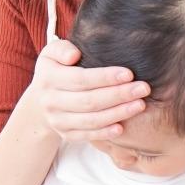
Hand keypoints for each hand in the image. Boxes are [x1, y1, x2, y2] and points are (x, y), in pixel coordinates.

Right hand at [29, 38, 149, 141]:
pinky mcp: (65, 134)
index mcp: (49, 78)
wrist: (40, 100)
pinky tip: (122, 127)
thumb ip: (62, 48)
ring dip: (118, 113)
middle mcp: (50, 102)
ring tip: (140, 105)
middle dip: (119, 95)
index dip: (106, 77)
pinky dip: (105, 133)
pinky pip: (87, 135)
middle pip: (89, 101)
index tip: (129, 74)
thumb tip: (74, 55)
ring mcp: (57, 121)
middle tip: (144, 88)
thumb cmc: (56, 70)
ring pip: (91, 120)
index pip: (81, 79)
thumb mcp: (52, 53)